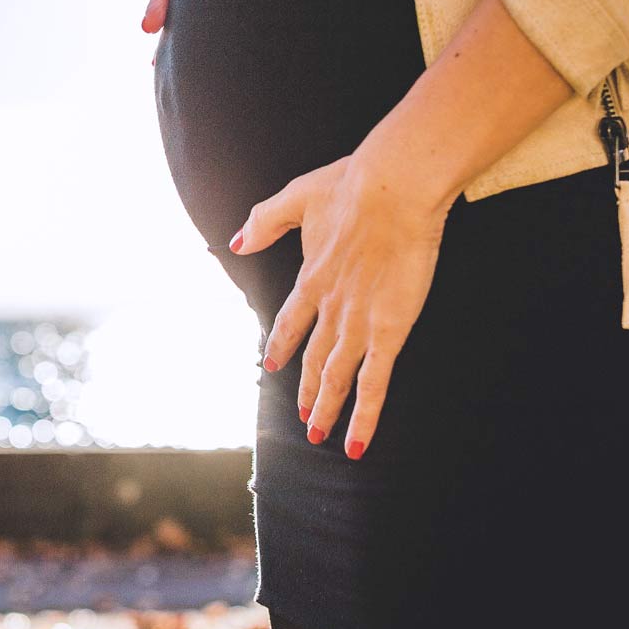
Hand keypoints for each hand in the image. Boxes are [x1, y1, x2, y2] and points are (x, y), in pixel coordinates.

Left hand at [228, 146, 456, 459]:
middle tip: (301, 415)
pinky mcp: (389, 331)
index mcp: (311, 277)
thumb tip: (235, 242)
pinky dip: (364, 417)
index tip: (272, 365)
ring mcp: (358, 323)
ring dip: (326, 408)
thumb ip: (265, 221)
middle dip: (305, 389)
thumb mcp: (298, 196)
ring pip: (338, 378)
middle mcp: (330, 307)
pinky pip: (374, 384)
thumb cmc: (352, 185)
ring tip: (319, 433)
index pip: (291, 321)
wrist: (392, 189)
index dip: (282, 345)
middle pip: (314, 358)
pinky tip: (355, 442)